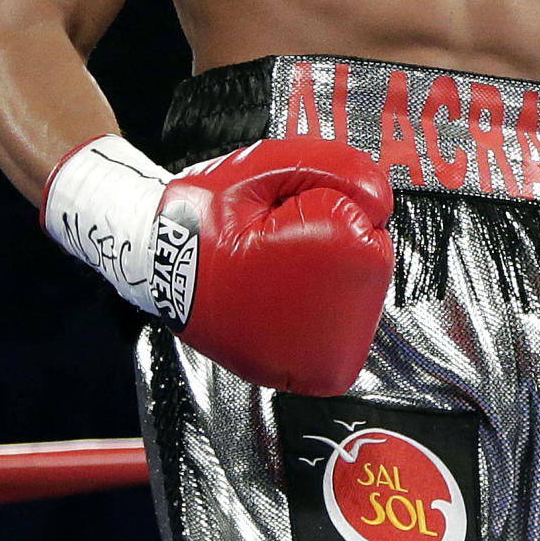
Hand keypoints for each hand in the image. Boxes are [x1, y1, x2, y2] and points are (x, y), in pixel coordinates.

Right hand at [42, 135, 393, 395]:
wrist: (159, 261)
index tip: (283, 214)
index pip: (373, 227)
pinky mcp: (303, 376)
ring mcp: (315, 360)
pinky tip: (281, 299)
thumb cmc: (211, 214)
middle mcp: (328, 327)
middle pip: (371, 266)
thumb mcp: (271, 164)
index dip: (328, 207)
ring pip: (357, 299)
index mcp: (330, 263)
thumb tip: (380, 202)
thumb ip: (339, 170)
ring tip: (273, 271)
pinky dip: (319, 312)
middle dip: (334, 244)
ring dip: (329, 280)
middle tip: (274, 242)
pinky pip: (339, 335)